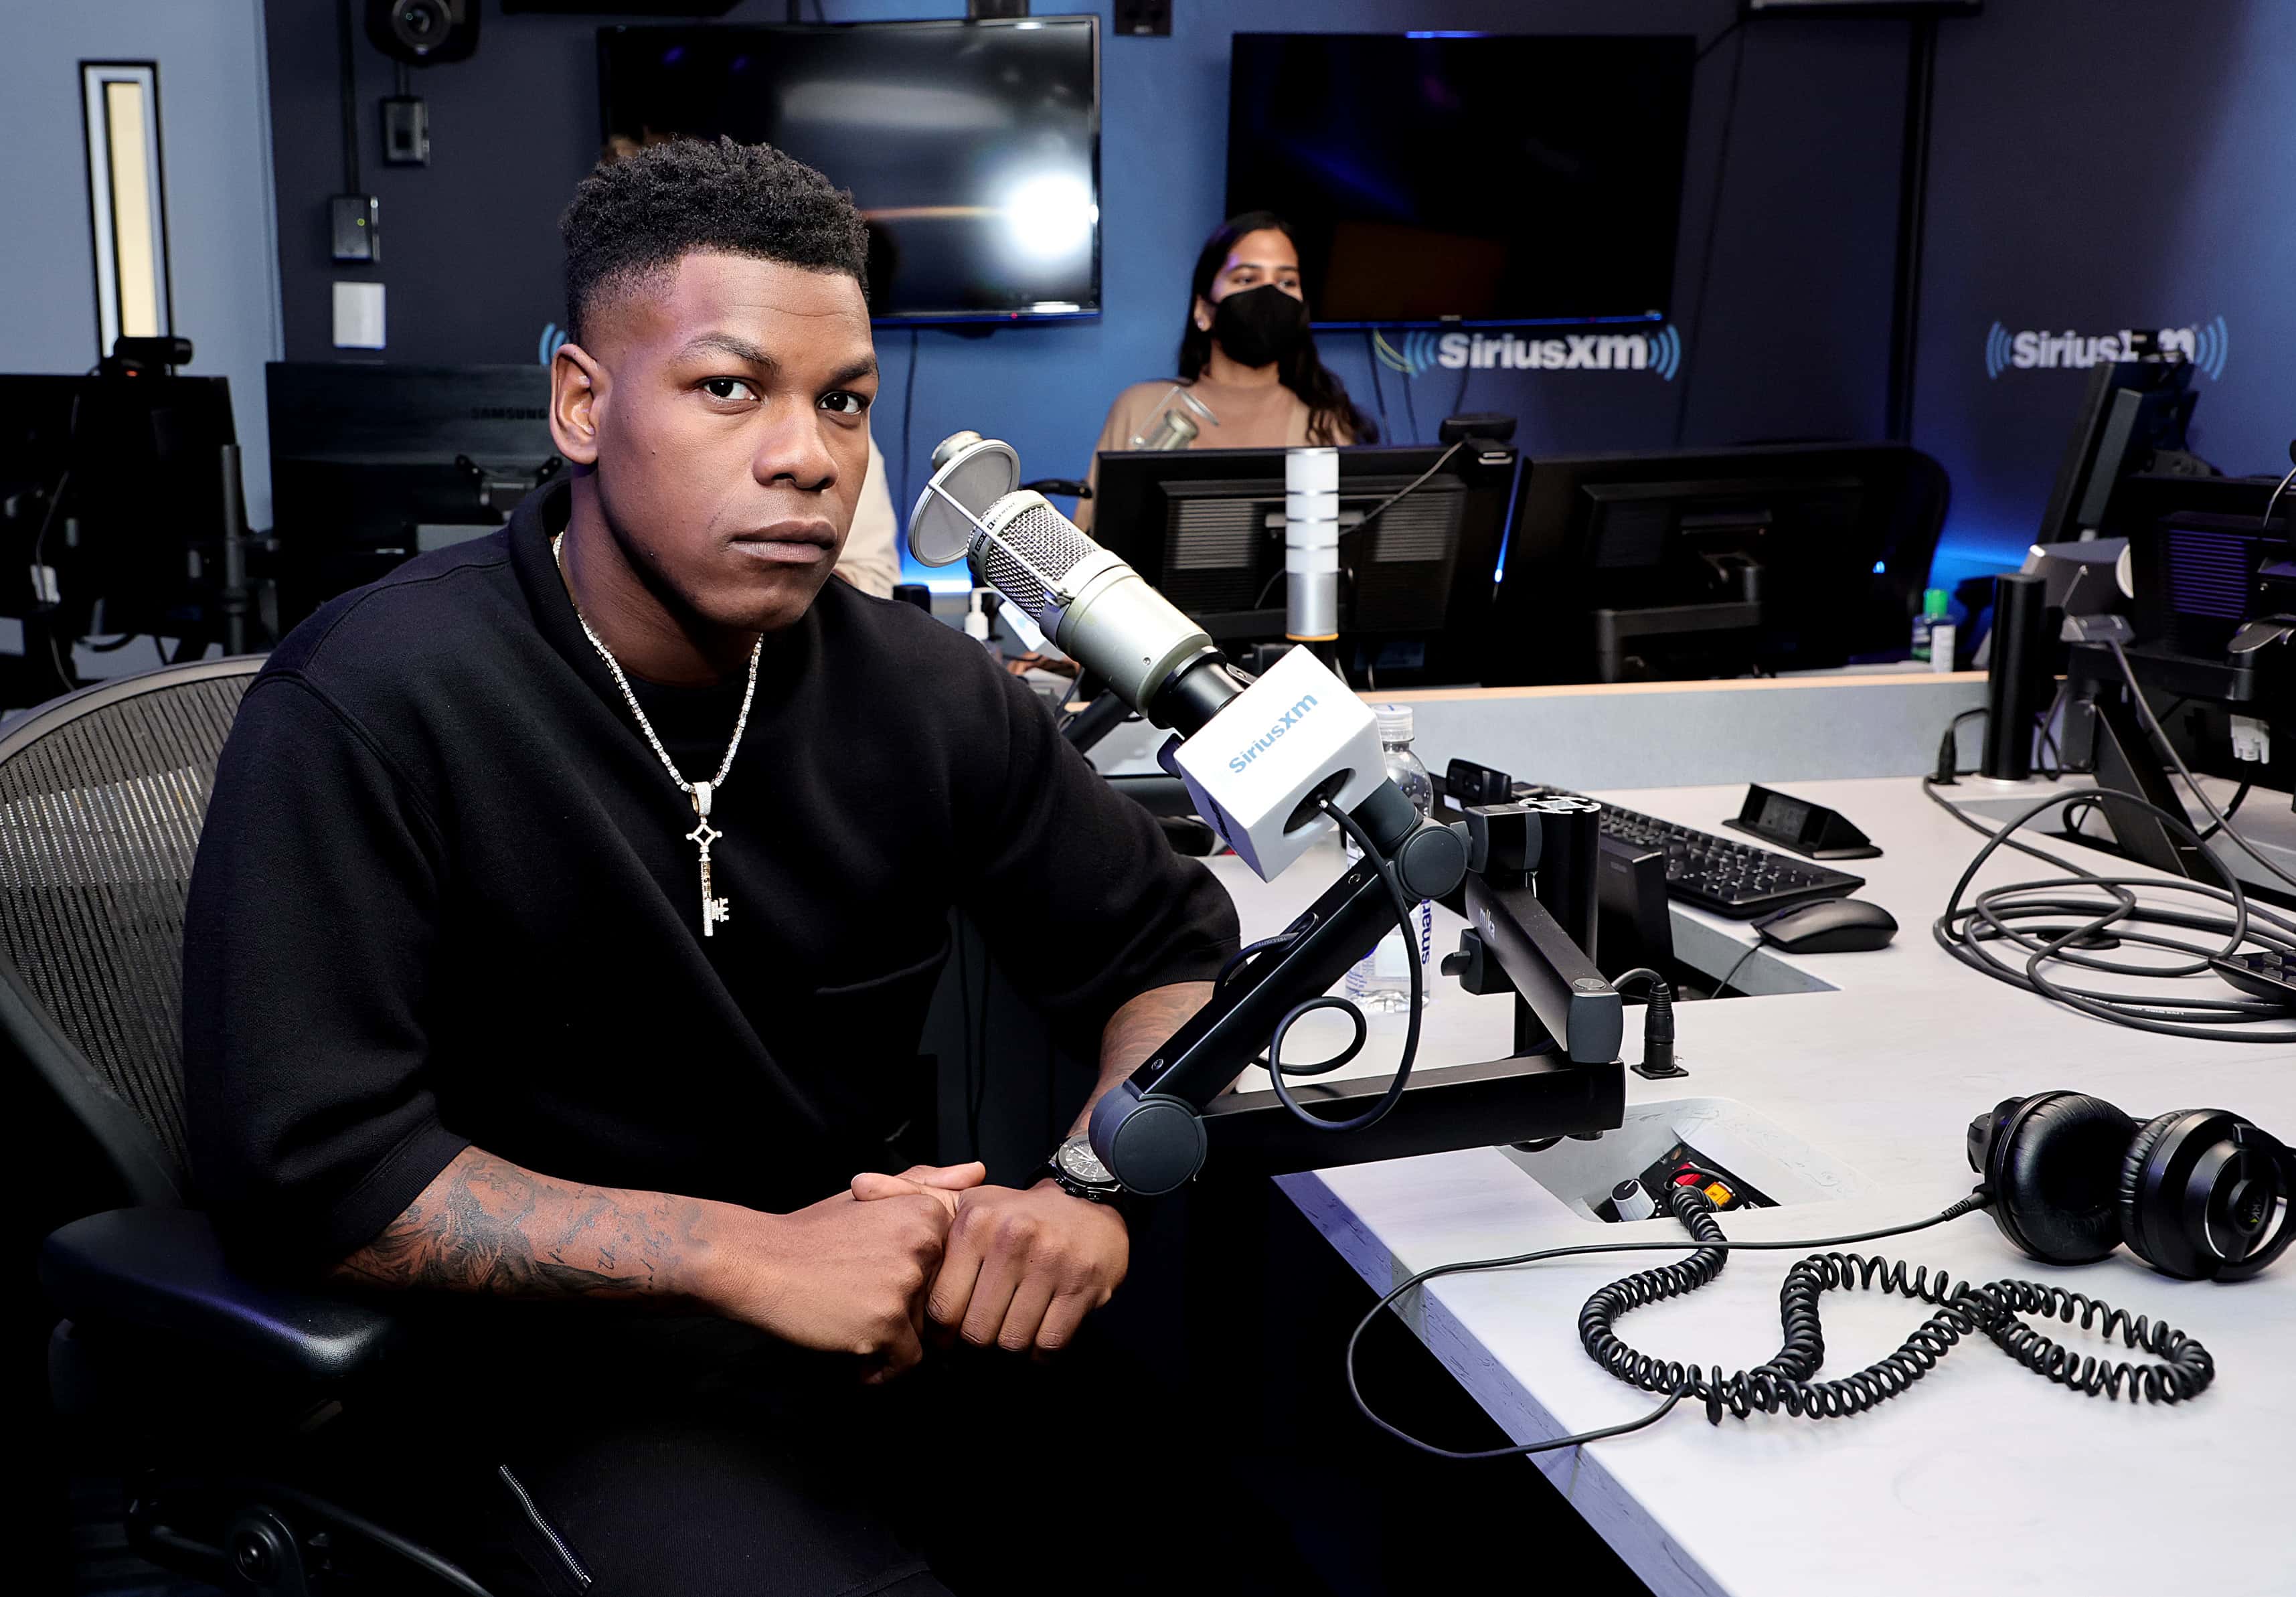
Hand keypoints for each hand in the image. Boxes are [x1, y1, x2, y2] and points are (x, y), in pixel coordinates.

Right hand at [698, 1182, 964, 1382]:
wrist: (758, 1261)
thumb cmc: (813, 1232)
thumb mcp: (871, 1195)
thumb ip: (928, 1183)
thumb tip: (979, 1171)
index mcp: (927, 1213)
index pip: (950, 1267)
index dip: (917, 1281)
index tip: (881, 1277)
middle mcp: (926, 1245)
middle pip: (938, 1300)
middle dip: (905, 1311)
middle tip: (859, 1299)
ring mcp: (907, 1285)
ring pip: (923, 1332)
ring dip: (890, 1337)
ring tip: (849, 1319)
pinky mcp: (887, 1323)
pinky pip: (905, 1362)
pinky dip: (879, 1367)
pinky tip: (850, 1351)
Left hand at [878, 1179, 1127, 1354]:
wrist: (1091, 1204)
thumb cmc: (1017, 1214)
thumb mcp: (966, 1201)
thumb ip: (910, 1194)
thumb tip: (857, 1183)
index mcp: (975, 1222)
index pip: (942, 1306)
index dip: (942, 1332)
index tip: (950, 1333)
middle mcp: (1011, 1238)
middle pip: (976, 1331)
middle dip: (976, 1345)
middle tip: (981, 1338)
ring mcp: (1051, 1262)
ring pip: (1011, 1341)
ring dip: (1009, 1350)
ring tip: (1009, 1335)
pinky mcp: (1082, 1285)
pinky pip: (1048, 1344)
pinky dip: (1040, 1354)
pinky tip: (1037, 1337)